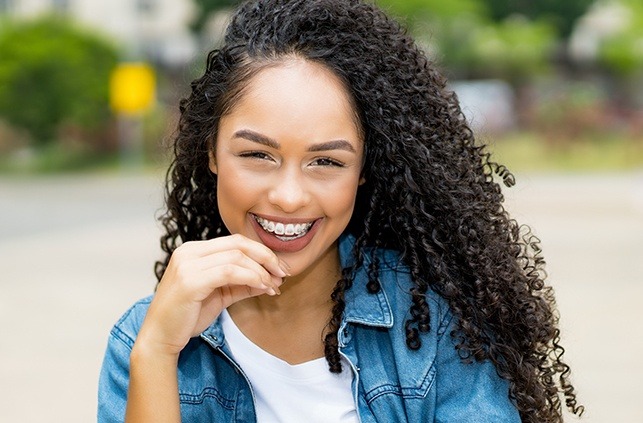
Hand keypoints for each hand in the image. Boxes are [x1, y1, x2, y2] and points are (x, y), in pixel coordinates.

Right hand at [134, 234, 287, 357]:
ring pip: (236, 257)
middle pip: (238, 244)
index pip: (235, 242)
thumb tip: (271, 279)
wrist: (160, 338)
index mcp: (193, 251)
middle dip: (266, 257)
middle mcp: (189, 252)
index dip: (261, 252)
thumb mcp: (220, 296)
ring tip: (273, 285)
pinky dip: (251, 278)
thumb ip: (242, 284)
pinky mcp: (190, 280)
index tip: (279, 268)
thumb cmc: (186, 317)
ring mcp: (188, 264)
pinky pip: (229, 271)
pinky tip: (263, 288)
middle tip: (283, 273)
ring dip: (261, 271)